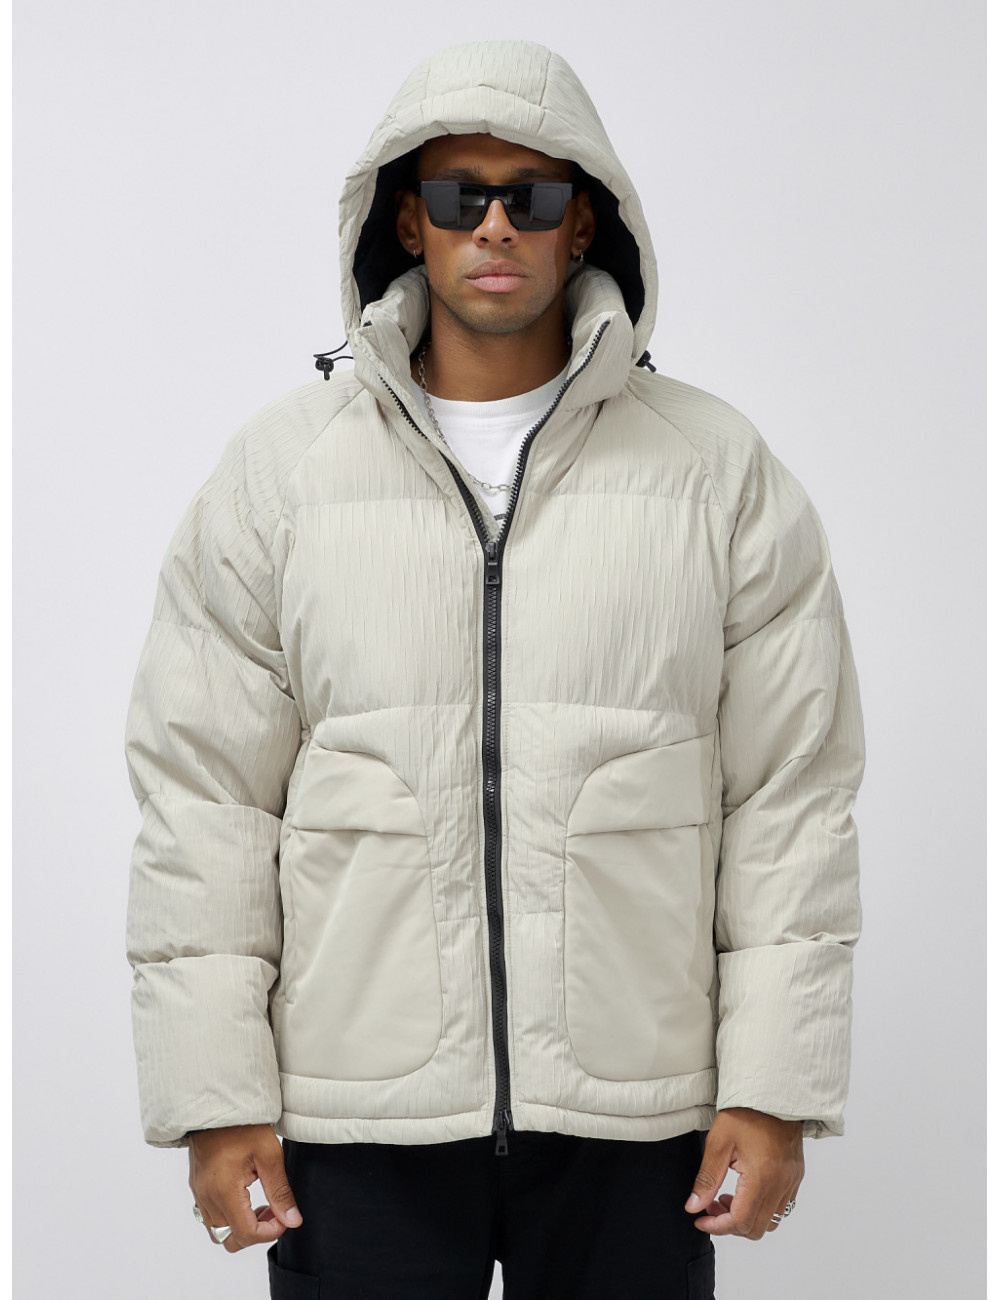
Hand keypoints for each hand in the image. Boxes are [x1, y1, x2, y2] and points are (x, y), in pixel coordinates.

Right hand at [188, 1123, 302, 1253]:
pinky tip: (245, 1197)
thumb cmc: (242, 1125)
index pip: (246, 1234)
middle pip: (230, 1240)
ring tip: (261, 1203)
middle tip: (273, 1210)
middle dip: (256, 1233)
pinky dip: (230, 1217)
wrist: (216, 1107)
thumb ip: (280, 1191)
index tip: (283, 1217)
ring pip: (219, 1232)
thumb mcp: (269, 1155)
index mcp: (224, 1191)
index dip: (270, 1232)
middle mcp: (207, 1198)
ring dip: (242, 1226)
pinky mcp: (197, 1188)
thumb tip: (292, 1219)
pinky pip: (211, 1218)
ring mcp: (199, 1194)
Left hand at [684, 1107, 803, 1239]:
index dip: (717, 1226)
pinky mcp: (796, 1177)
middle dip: (729, 1224)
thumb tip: (694, 1206)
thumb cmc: (747, 1111)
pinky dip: (761, 1209)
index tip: (700, 1219)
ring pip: (770, 1222)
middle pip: (756, 1229)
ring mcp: (791, 1182)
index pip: (740, 1221)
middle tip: (711, 1206)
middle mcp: (781, 1185)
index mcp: (762, 1177)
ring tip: (726, 1198)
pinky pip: (781, 1208)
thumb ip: (706, 1178)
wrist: (773, 1094)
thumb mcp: (719, 1141)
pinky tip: (745, 1191)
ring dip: (746, 1218)